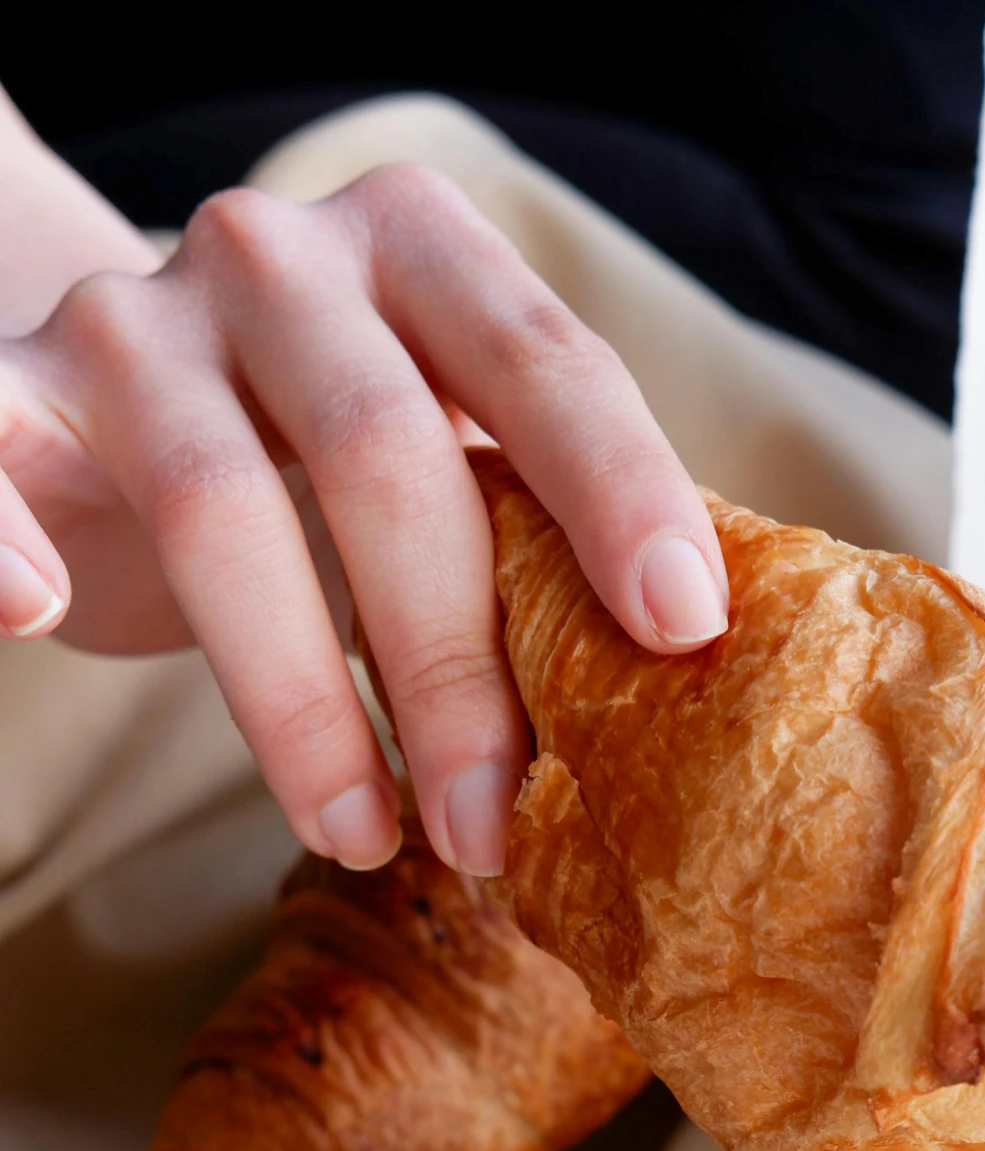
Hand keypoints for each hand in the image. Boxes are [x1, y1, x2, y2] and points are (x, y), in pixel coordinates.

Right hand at [0, 164, 728, 873]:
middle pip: (386, 452)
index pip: (541, 362)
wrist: (119, 417)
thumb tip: (687, 691)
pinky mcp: (9, 392)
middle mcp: (276, 256)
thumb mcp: (450, 471)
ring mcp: (132, 320)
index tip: (679, 631)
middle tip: (490, 828)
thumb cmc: (329, 474)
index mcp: (420, 251)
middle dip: (452, 662)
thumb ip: (537, 529)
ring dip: (297, 698)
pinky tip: (42, 617)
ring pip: (218, 502)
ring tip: (361, 836)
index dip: (618, 490)